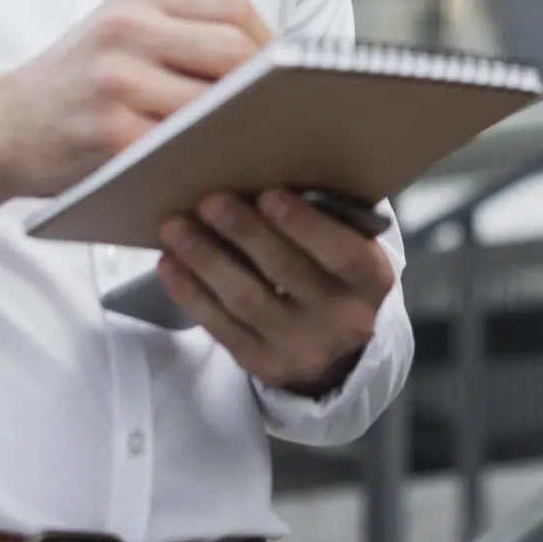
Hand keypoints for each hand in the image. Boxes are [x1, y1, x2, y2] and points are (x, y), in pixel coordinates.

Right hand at [0, 0, 270, 221]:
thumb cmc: (71, 83)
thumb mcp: (117, 32)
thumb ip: (182, 32)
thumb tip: (270, 60)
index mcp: (136, 1)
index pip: (231, 6)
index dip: (270, 41)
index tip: (282, 71)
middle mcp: (126, 32)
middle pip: (233, 50)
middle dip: (266, 84)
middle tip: (278, 111)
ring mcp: (118, 83)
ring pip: (214, 101)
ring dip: (245, 125)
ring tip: (259, 140)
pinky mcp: (112, 135)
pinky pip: (183, 146)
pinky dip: (208, 157)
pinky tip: (219, 165)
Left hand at [158, 188, 396, 396]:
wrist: (335, 347)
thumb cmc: (334, 272)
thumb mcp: (348, 245)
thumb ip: (323, 217)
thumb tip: (261, 175)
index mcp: (371, 280)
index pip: (342, 252)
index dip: (304, 224)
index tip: (267, 193)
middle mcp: (344, 320)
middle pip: (286, 272)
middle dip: (244, 232)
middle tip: (209, 200)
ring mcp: (303, 349)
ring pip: (247, 300)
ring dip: (206, 259)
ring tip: (175, 226)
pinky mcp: (265, 366)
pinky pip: (222, 328)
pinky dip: (191, 293)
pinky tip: (170, 263)